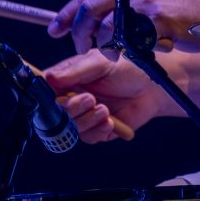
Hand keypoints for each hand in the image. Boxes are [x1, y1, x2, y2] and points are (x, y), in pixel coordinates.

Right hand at [44, 48, 176, 142]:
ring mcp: (85, 113)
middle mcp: (73, 96)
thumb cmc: (129, 67)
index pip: (46, 88)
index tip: (55, 98)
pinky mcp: (97, 128)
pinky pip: (88, 137)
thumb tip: (48, 77)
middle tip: (90, 99)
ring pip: (72, 127)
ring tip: (105, 110)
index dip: (45, 96)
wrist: (154, 87)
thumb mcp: (101, 63)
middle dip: (72, 108)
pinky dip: (98, 131)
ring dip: (87, 120)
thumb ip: (75, 71)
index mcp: (69, 77)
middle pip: (56, 112)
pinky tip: (111, 122)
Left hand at [47, 0, 199, 54]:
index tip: (54, 30)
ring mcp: (146, 3)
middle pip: (90, 10)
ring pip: (107, 29)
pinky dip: (130, 52)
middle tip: (82, 50)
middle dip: (80, 35)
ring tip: (112, 56)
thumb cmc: (179, 12)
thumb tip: (90, 24)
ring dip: (104, 48)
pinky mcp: (159, 19)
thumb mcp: (146, 1)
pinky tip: (137, 55)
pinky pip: (133, 41)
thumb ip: (120, 8)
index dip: (67, 14)